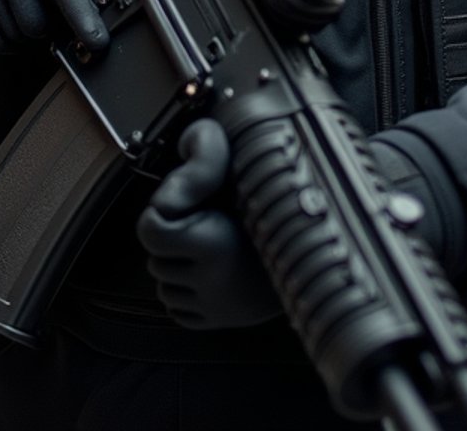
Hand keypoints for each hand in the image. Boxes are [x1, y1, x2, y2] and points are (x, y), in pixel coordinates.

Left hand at [136, 119, 280, 329]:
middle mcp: (210, 280)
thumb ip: (209, 157)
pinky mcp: (215, 323)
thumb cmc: (276, 212)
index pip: (150, 230)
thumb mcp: (244, 175)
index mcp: (212, 243)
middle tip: (202, 225)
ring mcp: (212, 307)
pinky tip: (211, 273)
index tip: (180, 209)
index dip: (159, 214)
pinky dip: (187, 293)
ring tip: (209, 249)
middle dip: (170, 242)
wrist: (316, 260)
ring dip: (177, 268)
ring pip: (164, 285)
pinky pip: (179, 309)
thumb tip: (188, 143)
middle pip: (155, 258)